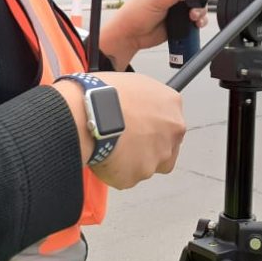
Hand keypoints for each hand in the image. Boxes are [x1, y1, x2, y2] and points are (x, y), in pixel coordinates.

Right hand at [56, 72, 185, 189]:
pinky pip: (126, 177)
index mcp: (172, 106)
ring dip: (132, 160)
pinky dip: (115, 170)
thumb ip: (148, 100)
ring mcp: (156, 158)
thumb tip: (141, 106)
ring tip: (109, 145)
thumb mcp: (135, 83)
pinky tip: (103, 155)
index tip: (140, 127)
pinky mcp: (136, 176)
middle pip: (165, 147)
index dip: (152, 126)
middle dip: (148, 147)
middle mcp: (172, 133)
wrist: (89, 113)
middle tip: (126, 139)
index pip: (171, 123)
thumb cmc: (105, 93)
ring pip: (146, 165)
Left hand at [99, 0, 207, 68]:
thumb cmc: (135, 13)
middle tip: (193, 8)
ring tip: (194, 18)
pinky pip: (196, 17)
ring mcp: (177, 4)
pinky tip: (196, 24)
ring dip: (200, 11)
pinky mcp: (180, 18)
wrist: (131, 35)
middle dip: (199, 0)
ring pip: (198, 4)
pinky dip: (199, 20)